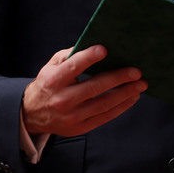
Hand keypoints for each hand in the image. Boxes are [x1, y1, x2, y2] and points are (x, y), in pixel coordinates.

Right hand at [22, 45, 146, 136]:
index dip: (88, 58)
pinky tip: (133, 97)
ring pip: (104, 104)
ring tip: (141, 84)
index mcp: (53, 81)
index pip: (72, 68)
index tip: (105, 50)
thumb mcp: (51, 66)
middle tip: (137, 71)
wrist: (32, 114)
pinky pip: (105, 117)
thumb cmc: (48, 83)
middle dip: (118, 78)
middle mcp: (62, 99)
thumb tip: (95, 45)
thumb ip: (71, 55)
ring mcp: (72, 116)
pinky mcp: (80, 127)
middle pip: (94, 87)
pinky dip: (122, 106)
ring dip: (125, 93)